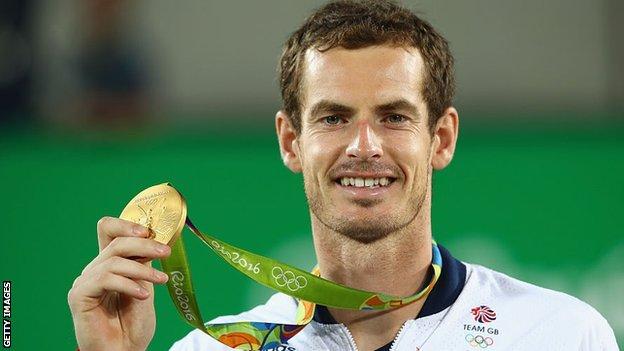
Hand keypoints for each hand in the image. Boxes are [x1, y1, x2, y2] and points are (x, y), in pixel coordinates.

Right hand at [68, 217, 170, 350]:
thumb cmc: (133, 324)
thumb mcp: (145, 286)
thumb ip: (144, 264)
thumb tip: (156, 241)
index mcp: (110, 263)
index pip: (109, 230)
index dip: (127, 224)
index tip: (151, 232)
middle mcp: (95, 269)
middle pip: (116, 242)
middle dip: (145, 245)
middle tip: (165, 252)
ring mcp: (85, 281)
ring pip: (114, 260)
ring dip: (142, 269)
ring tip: (161, 282)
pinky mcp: (79, 295)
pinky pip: (105, 279)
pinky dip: (128, 284)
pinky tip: (143, 295)